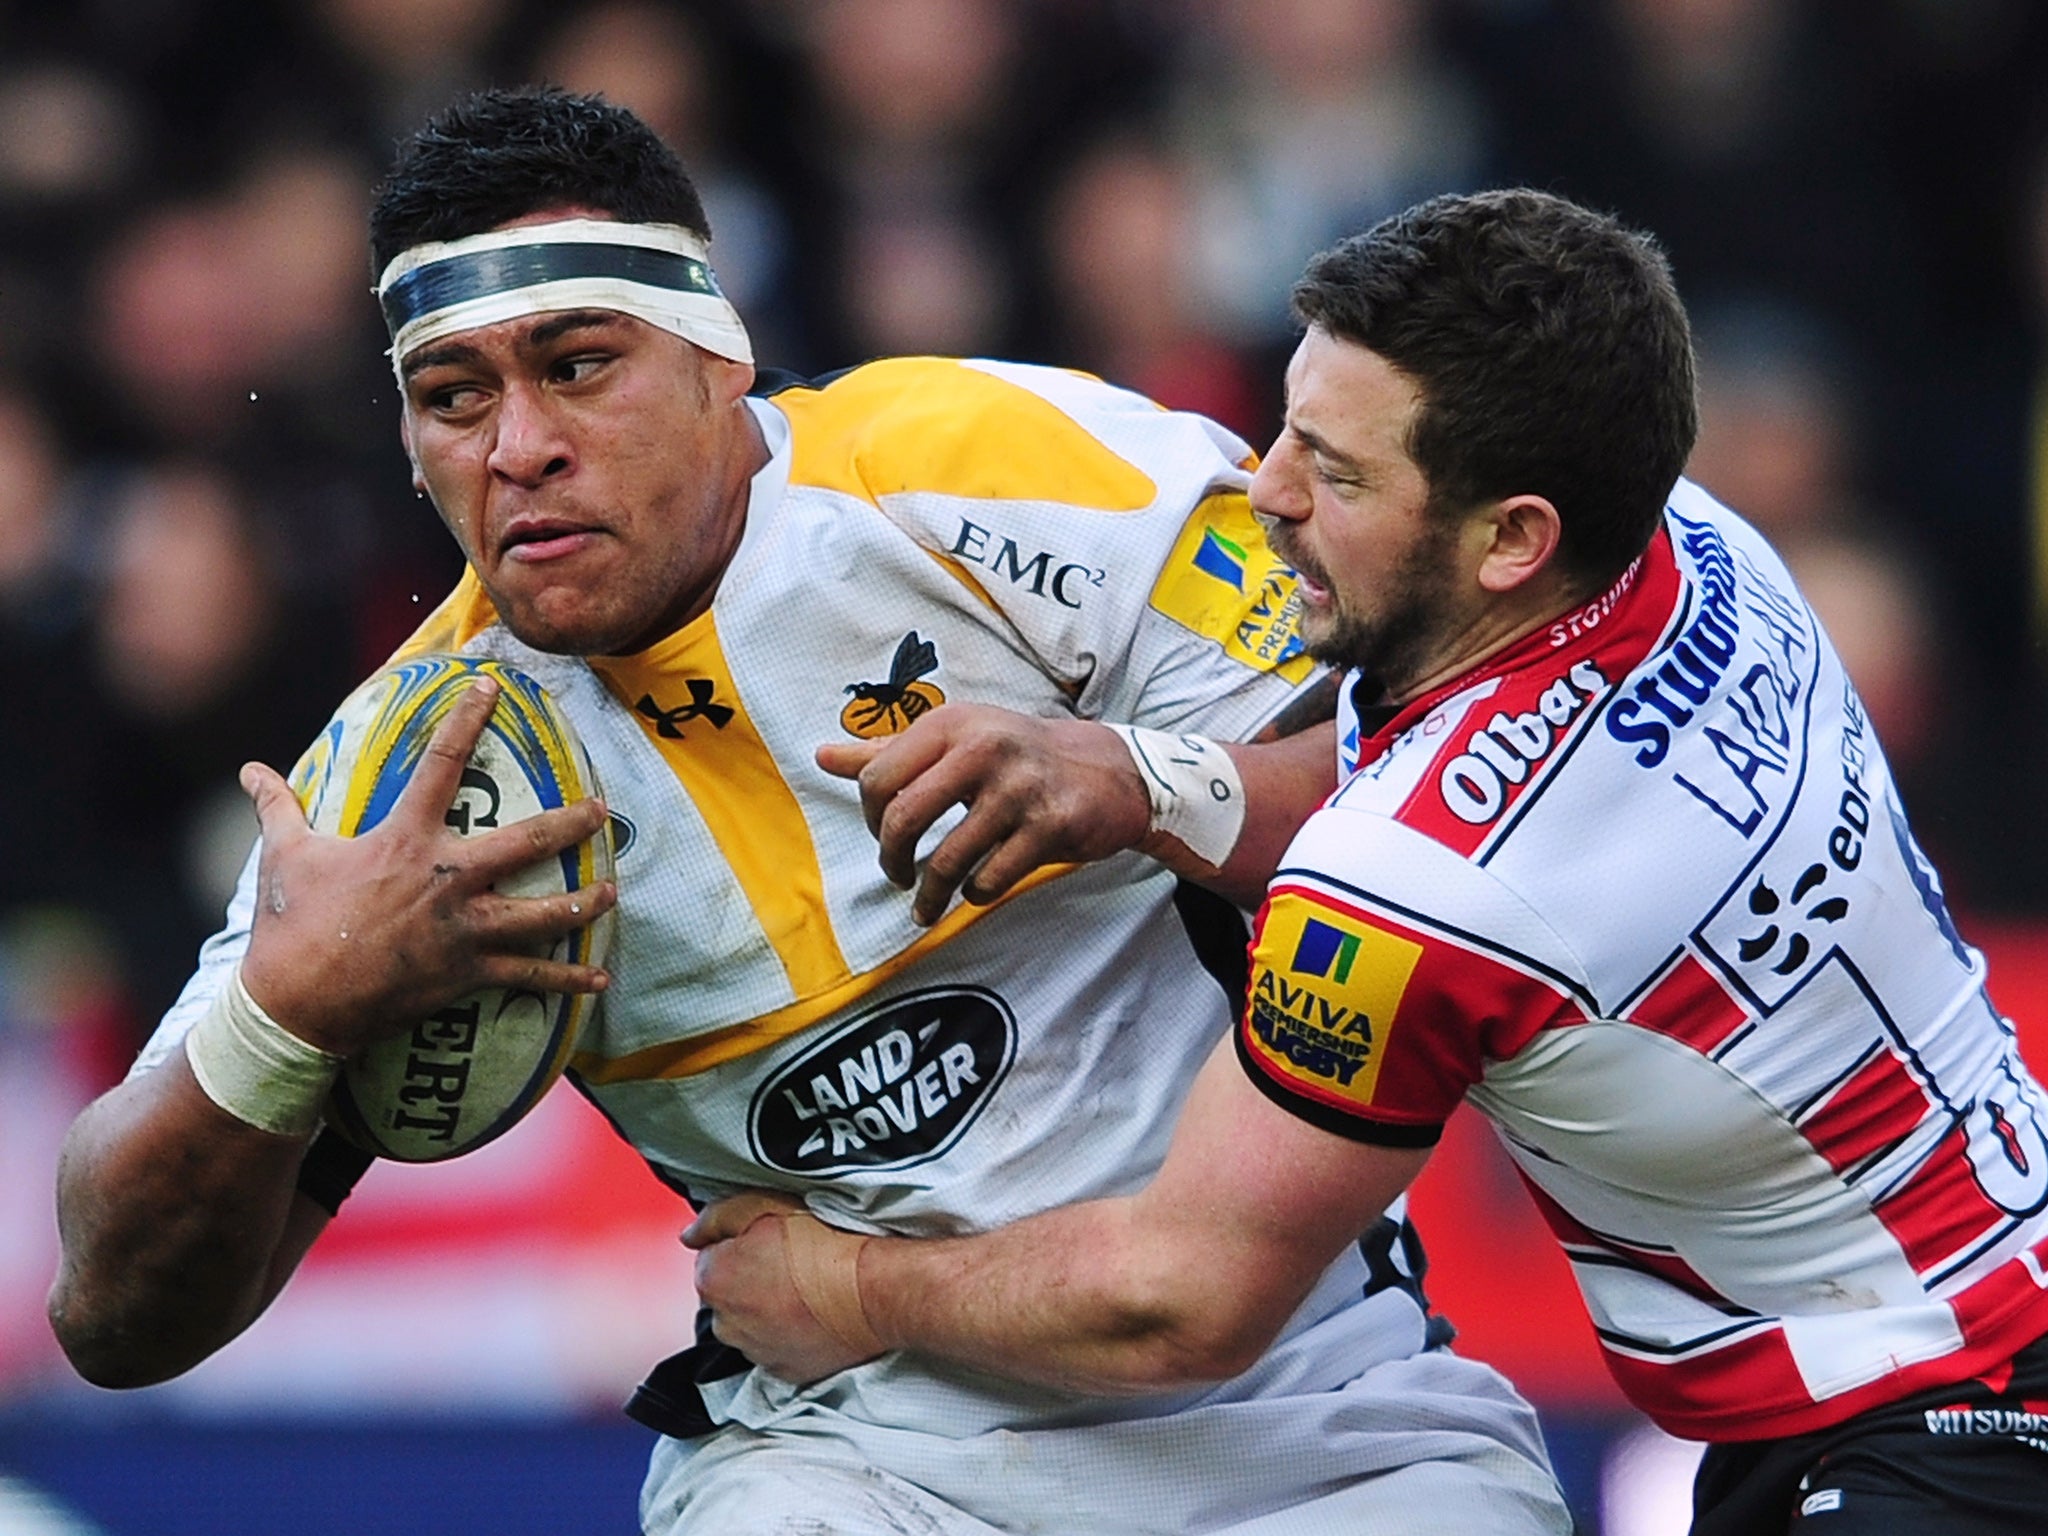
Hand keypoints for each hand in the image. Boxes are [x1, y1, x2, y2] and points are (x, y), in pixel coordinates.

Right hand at [237, 677, 615, 1055]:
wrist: (295, 1005)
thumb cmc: (291, 927)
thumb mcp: (283, 857)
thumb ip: (277, 806)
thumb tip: (249, 768)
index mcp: (405, 842)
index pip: (442, 764)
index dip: (467, 719)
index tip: (492, 688)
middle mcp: (447, 881)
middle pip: (525, 842)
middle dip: (570, 823)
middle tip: (602, 809)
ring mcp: (463, 930)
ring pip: (543, 914)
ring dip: (583, 902)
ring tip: (612, 891)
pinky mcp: (468, 975)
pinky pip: (530, 979)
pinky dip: (568, 983)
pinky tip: (600, 984)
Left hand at [685, 1192, 880, 1383]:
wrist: (873, 1291)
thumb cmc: (824, 1243)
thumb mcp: (765, 1204)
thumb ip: (716, 1216)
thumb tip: (690, 1234)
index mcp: (714, 1279)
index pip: (710, 1256)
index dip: (740, 1243)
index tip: (769, 1239)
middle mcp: (724, 1323)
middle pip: (727, 1293)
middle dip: (747, 1278)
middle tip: (788, 1262)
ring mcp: (754, 1352)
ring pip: (748, 1323)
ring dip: (763, 1309)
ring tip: (803, 1289)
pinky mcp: (783, 1372)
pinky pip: (773, 1348)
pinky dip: (785, 1334)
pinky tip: (810, 1314)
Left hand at [815, 703, 1150, 924]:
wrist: (1108, 771)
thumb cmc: (1018, 757)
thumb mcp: (956, 740)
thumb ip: (889, 752)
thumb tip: (823, 755)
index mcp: (952, 724)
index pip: (879, 776)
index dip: (870, 817)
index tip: (884, 836)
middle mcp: (983, 749)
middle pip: (904, 818)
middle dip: (891, 859)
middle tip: (896, 875)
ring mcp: (1019, 788)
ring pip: (948, 859)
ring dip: (930, 895)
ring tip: (925, 907)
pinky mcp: (1050, 826)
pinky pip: (992, 878)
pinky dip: (975, 894)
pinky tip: (976, 891)